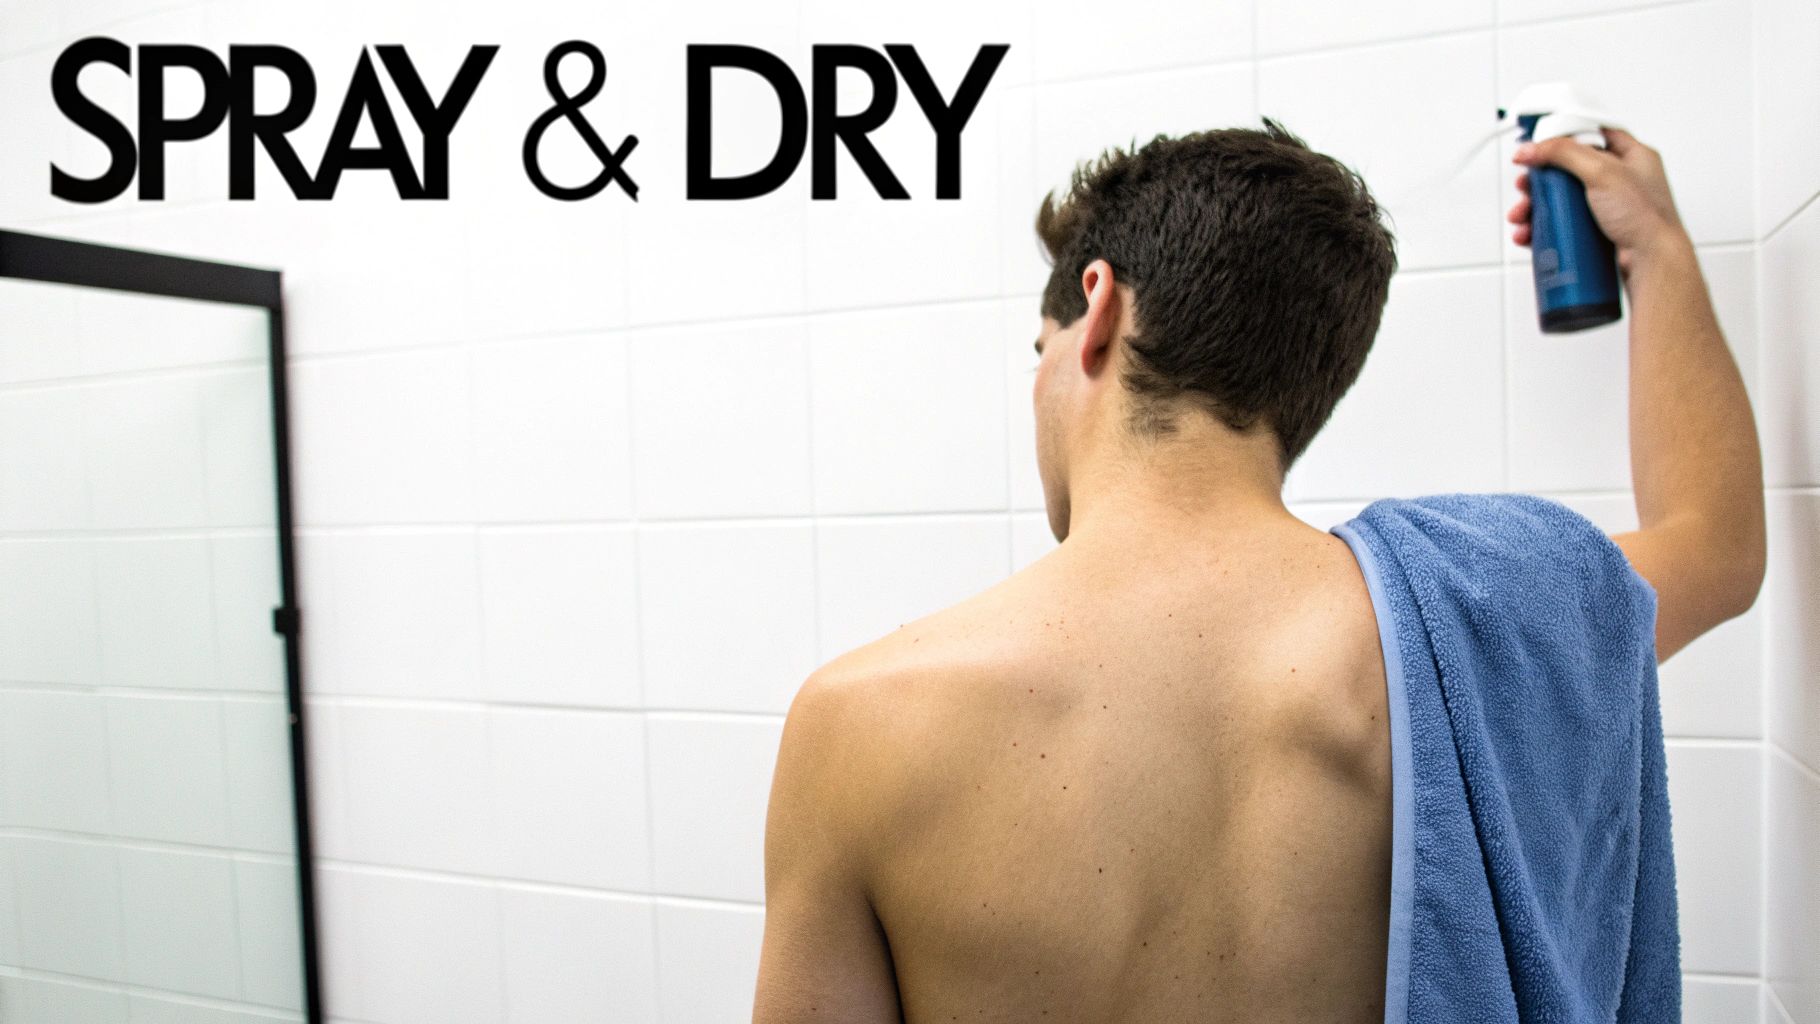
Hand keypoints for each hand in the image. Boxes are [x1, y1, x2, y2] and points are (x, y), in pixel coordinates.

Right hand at [1508, 127, 1689, 273]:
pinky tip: (1529, 233)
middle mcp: (1620, 180)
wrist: (1653, 263)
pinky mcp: (1597, 232)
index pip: (1593, 134)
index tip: (1538, 144)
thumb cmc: (1646, 218)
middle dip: (1540, 180)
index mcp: (1632, 156)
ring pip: (1562, 200)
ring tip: (1521, 215)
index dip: (1563, 136)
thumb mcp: (1603, 172)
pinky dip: (1542, 228)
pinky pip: (1562, 225)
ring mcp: (1608, 208)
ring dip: (1536, 207)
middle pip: (1569, 170)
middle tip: (1525, 186)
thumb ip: (1564, 153)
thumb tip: (1530, 149)